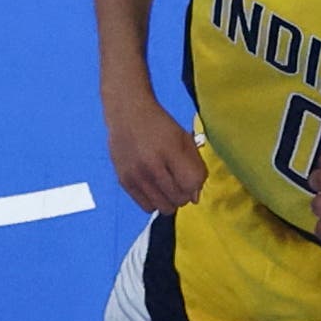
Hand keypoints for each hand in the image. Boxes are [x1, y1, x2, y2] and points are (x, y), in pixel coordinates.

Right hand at [103, 81, 205, 214]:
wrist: (127, 113)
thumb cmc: (160, 125)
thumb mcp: (184, 139)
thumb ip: (195, 167)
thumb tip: (195, 199)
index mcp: (171, 150)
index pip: (192, 183)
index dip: (196, 183)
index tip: (192, 176)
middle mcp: (152, 165)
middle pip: (179, 198)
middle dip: (185, 193)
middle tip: (179, 181)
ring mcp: (136, 175)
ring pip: (164, 207)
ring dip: (170, 200)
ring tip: (167, 186)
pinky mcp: (124, 181)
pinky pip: (147, 207)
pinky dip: (155, 201)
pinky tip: (154, 188)